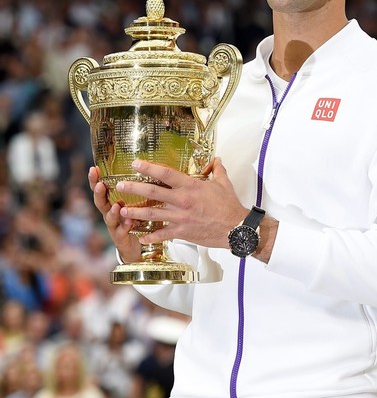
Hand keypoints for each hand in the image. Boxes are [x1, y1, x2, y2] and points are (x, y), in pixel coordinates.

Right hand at [89, 166, 141, 263]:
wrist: (136, 246)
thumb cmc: (136, 220)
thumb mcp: (135, 203)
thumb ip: (137, 190)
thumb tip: (145, 168)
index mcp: (112, 202)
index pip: (101, 189)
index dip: (96, 180)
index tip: (94, 168)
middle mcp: (110, 214)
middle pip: (100, 202)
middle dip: (98, 194)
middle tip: (100, 185)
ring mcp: (114, 227)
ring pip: (109, 218)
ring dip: (112, 212)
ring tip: (116, 206)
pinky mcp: (120, 238)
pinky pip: (121, 232)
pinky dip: (125, 227)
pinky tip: (129, 222)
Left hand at [114, 157, 247, 248]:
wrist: (235, 228)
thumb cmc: (230, 206)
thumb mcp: (224, 184)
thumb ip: (218, 171)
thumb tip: (217, 160)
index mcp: (191, 186)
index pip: (165, 174)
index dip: (148, 168)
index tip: (135, 164)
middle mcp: (182, 201)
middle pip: (153, 193)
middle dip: (134, 188)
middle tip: (120, 186)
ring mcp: (181, 217)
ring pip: (152, 214)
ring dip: (135, 213)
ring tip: (122, 211)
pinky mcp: (182, 232)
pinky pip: (163, 234)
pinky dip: (151, 237)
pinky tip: (141, 238)